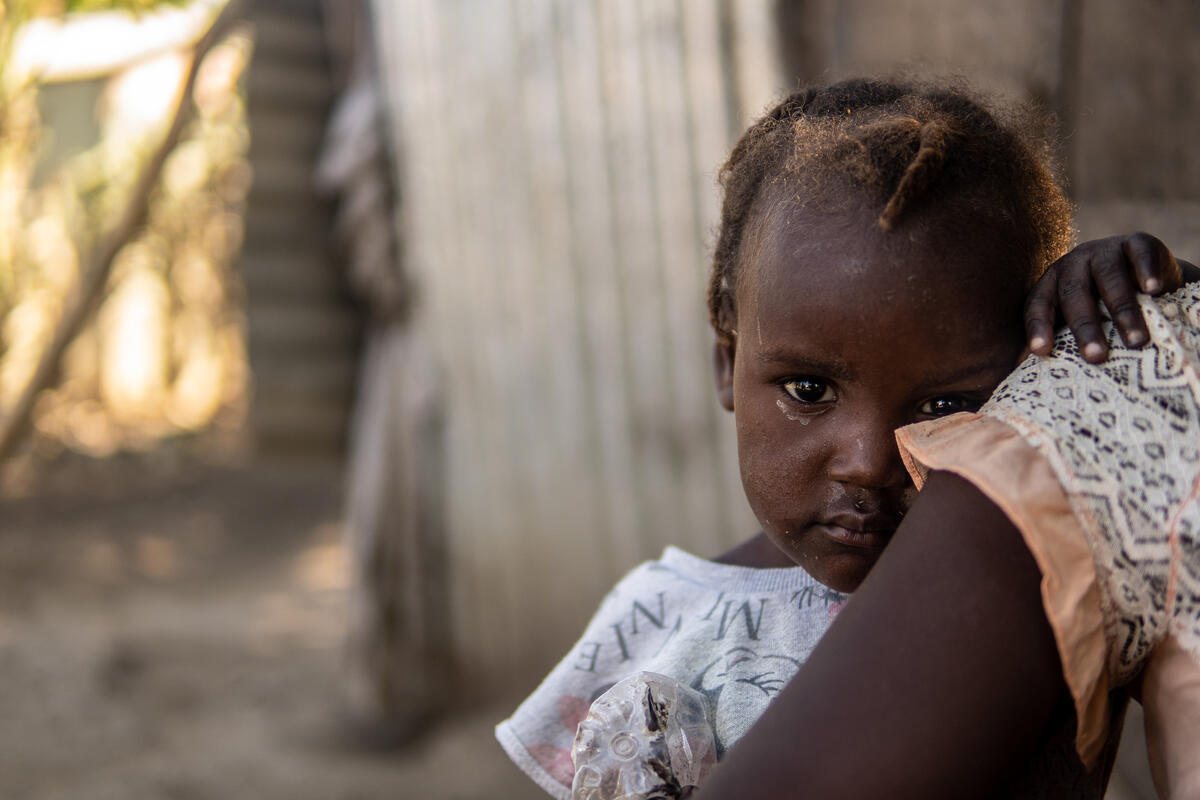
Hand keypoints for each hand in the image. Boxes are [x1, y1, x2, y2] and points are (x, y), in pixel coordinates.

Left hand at [1024, 232, 1192, 362]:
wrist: (1147, 278)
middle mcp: (1073, 263)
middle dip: (1085, 328)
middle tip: (1096, 357)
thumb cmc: (1104, 308)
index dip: (1038, 327)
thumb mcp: (1079, 320)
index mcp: (1051, 284)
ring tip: (1135, 341)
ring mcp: (1104, 250)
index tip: (1041, 352)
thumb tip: (1028, 376)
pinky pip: (1139, 254)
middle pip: (1074, 295)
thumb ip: (1059, 340)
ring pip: (1109, 278)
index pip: (1038, 305)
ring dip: (1122, 311)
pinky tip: (1153, 290)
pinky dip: (1146, 271)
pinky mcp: (1136, 242)